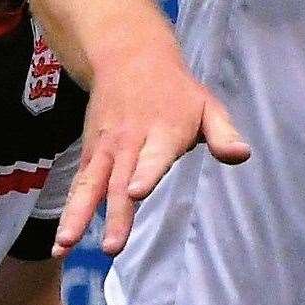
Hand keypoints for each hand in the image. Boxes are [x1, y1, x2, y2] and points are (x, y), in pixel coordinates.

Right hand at [55, 43, 249, 255]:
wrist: (129, 58)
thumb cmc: (177, 91)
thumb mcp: (207, 106)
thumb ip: (223, 134)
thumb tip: (242, 155)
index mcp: (162, 132)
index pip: (153, 156)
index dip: (145, 174)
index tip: (136, 193)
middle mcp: (130, 142)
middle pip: (120, 180)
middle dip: (116, 214)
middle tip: (113, 246)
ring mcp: (106, 149)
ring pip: (90, 186)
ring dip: (78, 216)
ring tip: (67, 245)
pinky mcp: (91, 154)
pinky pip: (79, 186)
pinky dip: (68, 212)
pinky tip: (61, 242)